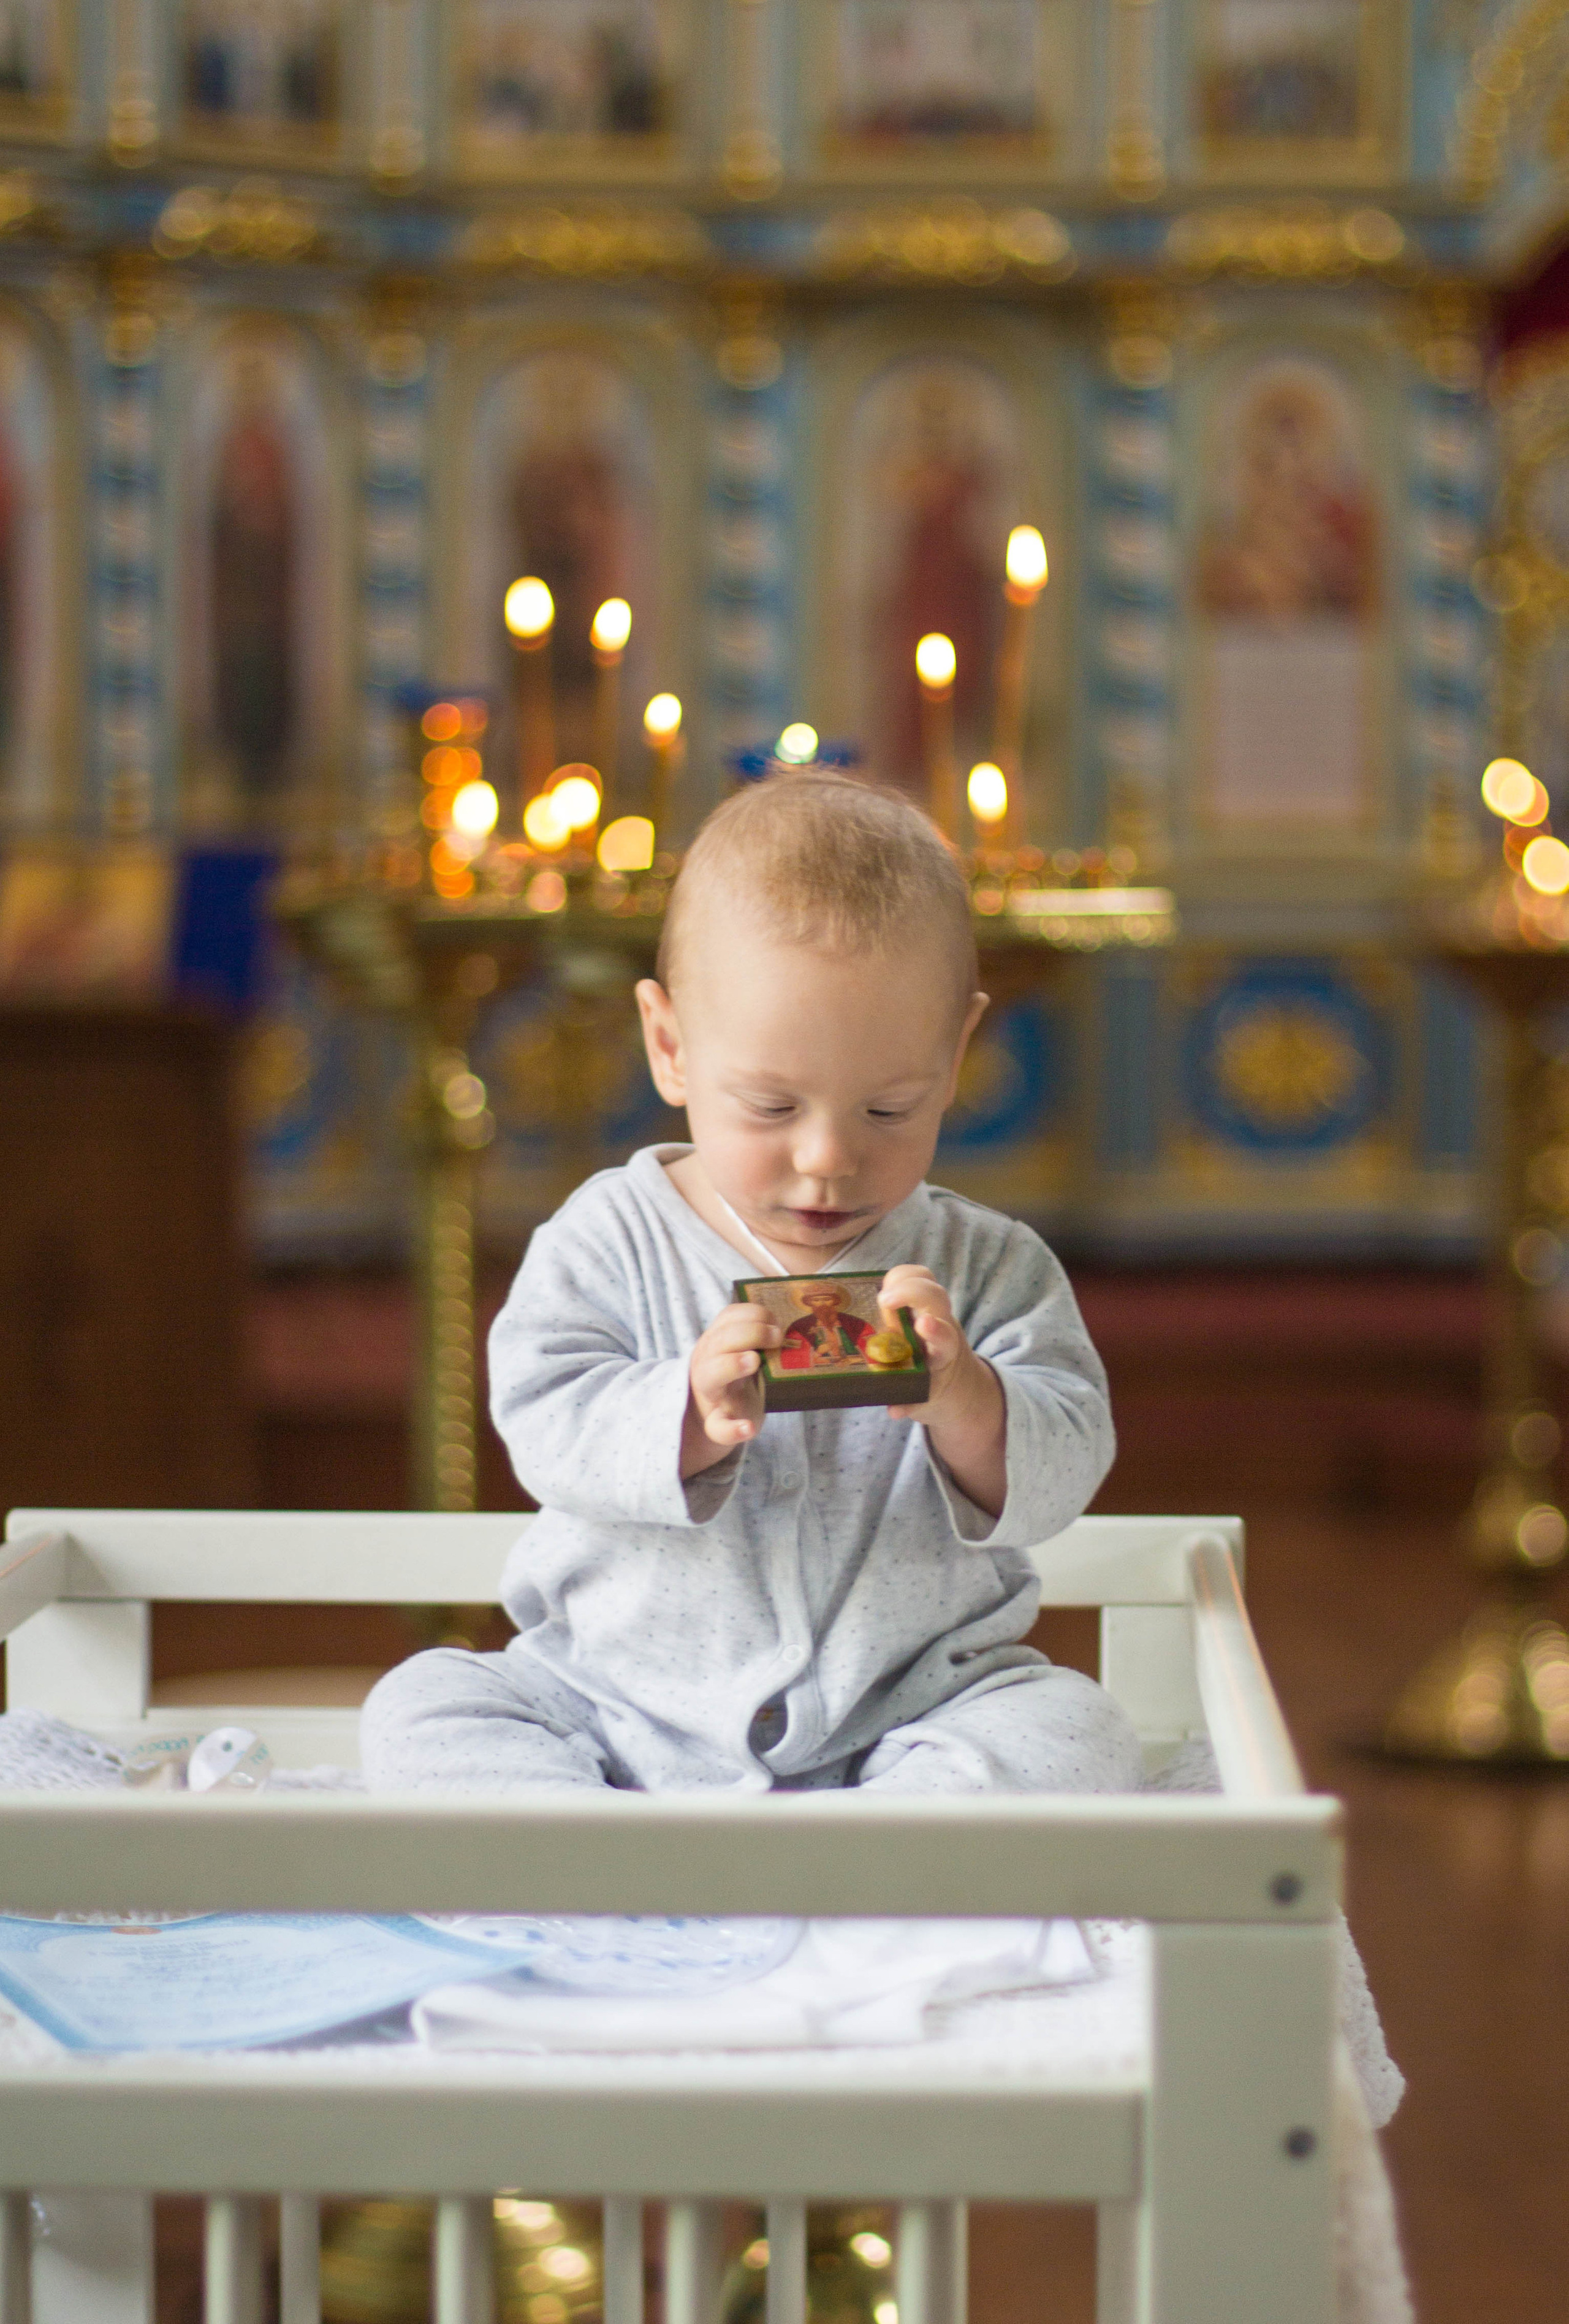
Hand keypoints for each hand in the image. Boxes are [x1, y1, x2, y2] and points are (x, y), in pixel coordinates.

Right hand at [682, 1301, 779, 1473]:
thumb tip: (798, 1326)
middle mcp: (709, 1364)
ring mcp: (712, 1394)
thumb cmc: (737, 1374)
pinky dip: (732, 1428)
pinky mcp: (717, 1423)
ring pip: (711, 1375)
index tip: (777, 1321)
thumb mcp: (742, 1350)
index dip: (753, 1314)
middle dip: (749, 1333)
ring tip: (754, 1361)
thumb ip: (760, 1336)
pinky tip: (747, 1428)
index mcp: (718, 1342)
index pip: (728, 1317)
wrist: (715, 1412)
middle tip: (777, 1338)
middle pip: (719, 1341)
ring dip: (733, 1364)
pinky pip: (717, 1427)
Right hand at [877, 1265, 976, 1418]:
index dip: (936, 1330)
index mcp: (944, 1352)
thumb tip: (894, 1409)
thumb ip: (909, 1403)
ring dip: (902, 1279)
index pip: (945, 1337)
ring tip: (879, 1293)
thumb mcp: (924, 1400)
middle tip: (885, 1301)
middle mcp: (940, 1324)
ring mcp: (930, 1309)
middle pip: (935, 1296)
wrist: (955, 1379)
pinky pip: (911, 1278)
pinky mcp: (918, 1301)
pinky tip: (874, 1288)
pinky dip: (895, 1278)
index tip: (924, 1325)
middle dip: (912, 1292)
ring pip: (924, 1279)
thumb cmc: (933, 1388)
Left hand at [878, 1264, 1006, 1517]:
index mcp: (922, 1308)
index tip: (883, 1289)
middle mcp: (938, 1327)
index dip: (905, 1279)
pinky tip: (897, 1409)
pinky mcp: (935, 1388)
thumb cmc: (914, 1351)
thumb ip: (876, 1318)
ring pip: (947, 1337)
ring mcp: (941, 1357)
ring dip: (937, 1334)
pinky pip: (925, 1393)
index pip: (920, 1278)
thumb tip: (819, 1311)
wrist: (952, 1390)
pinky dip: (909, 1402)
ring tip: (925, 1327)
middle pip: (936, 1297)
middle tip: (888, 1300)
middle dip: (915, 1293)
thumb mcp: (901, 1328)